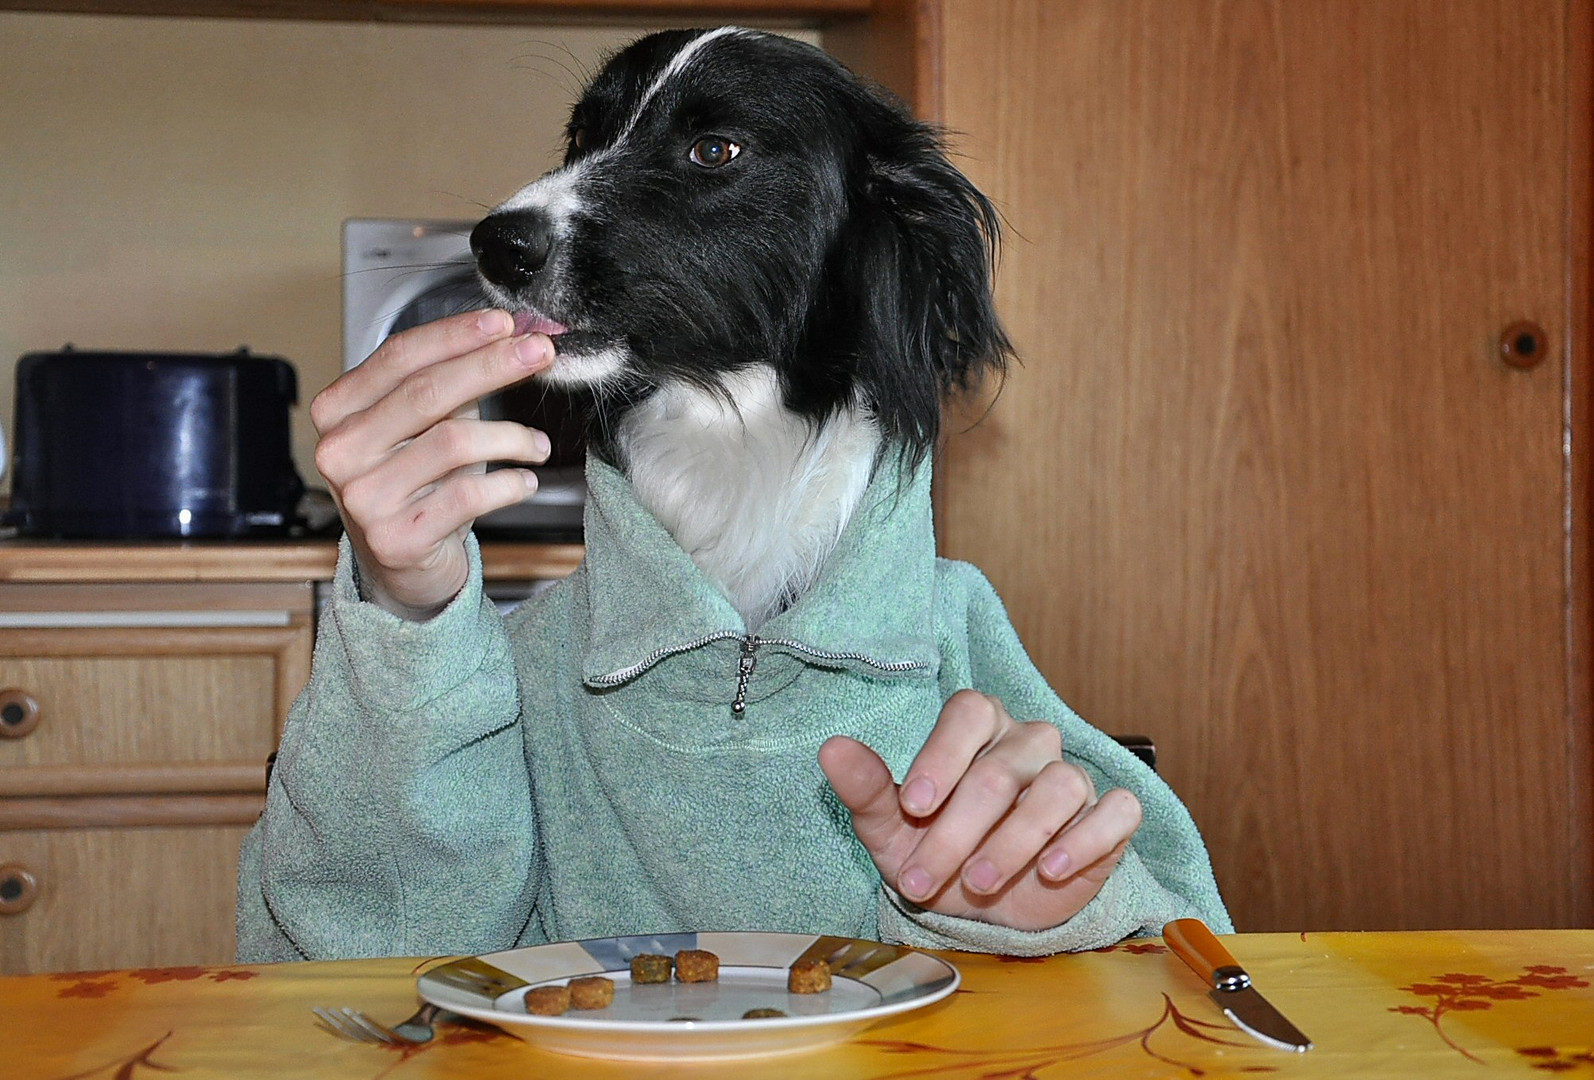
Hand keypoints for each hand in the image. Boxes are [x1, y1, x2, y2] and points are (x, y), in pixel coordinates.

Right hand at [310, 309, 554, 619]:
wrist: (403, 566)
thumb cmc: (417, 486)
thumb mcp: (424, 429)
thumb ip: (453, 385)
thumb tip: (508, 339)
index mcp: (338, 411)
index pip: (398, 357)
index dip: (455, 334)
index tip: (502, 323)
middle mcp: (341, 452)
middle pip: (427, 392)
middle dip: (491, 366)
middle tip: (538, 353)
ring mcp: (365, 498)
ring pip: (454, 442)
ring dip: (512, 437)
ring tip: (537, 445)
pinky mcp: (397, 538)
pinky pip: (470, 494)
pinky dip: (510, 483)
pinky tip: (525, 481)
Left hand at [818, 690, 1142, 931]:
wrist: (987, 908)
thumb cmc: (937, 851)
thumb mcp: (892, 828)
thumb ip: (867, 788)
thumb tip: (831, 749)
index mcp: (979, 728)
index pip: (969, 712)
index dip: (942, 756)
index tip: (914, 806)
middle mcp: (1029, 743)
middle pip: (1001, 771)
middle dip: (956, 832)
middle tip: (923, 880)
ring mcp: (1073, 776)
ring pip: (1059, 788)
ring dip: (1014, 842)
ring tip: (978, 881)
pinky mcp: (1109, 815)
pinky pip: (1115, 811)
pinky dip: (1084, 840)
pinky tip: (1050, 869)